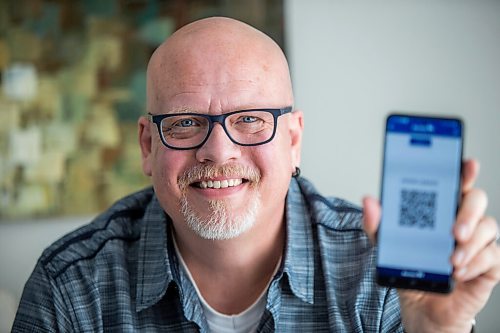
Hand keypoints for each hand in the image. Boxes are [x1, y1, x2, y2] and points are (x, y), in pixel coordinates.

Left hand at [363, 159, 499, 332]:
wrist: (421, 308)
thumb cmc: (411, 270)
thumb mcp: (388, 247)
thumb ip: (377, 225)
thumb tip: (369, 201)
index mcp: (440, 210)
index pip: (455, 183)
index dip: (463, 171)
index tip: (467, 165)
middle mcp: (462, 221)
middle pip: (476, 200)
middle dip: (468, 211)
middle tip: (454, 230)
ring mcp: (477, 242)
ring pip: (488, 227)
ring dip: (470, 243)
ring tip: (451, 259)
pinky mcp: (488, 265)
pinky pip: (493, 257)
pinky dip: (475, 264)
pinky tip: (458, 272)